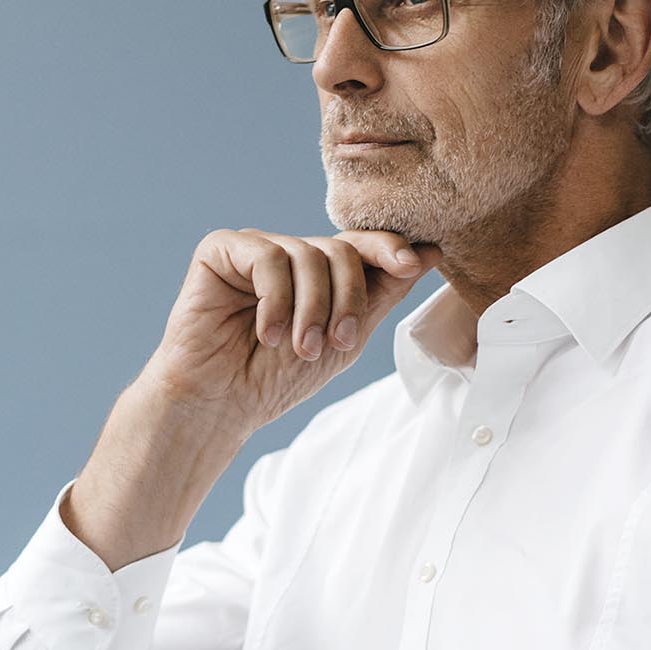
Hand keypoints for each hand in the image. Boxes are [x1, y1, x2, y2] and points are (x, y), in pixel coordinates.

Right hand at [137, 228, 437, 434]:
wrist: (220, 404)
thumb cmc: (276, 377)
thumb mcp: (344, 338)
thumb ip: (382, 293)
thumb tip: (430, 251)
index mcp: (318, 273)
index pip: (361, 245)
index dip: (390, 249)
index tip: (413, 263)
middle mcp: (288, 254)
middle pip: (340, 249)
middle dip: (346, 299)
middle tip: (334, 344)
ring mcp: (255, 250)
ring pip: (307, 254)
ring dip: (310, 309)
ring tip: (298, 348)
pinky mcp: (220, 250)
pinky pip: (267, 257)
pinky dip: (275, 300)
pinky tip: (267, 333)